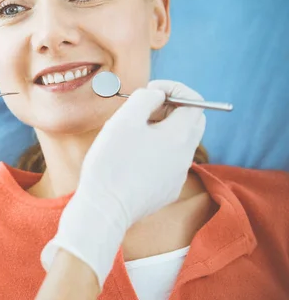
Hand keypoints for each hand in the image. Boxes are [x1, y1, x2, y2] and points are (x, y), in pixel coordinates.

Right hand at [41, 80, 205, 285]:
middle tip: (143, 109)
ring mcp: (176, 177)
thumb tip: (157, 96)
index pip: (195, 102)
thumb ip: (145, 99)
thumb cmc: (112, 163)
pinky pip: (165, 163)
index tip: (150, 91)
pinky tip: (128, 159)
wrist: (104, 210)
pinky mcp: (164, 191)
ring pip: (176, 143)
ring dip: (159, 131)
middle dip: (170, 109)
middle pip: (191, 122)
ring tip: (129, 134)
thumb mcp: (125, 120)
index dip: (174, 89)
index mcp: (180, 137)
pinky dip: (152, 152)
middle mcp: (185, 157)